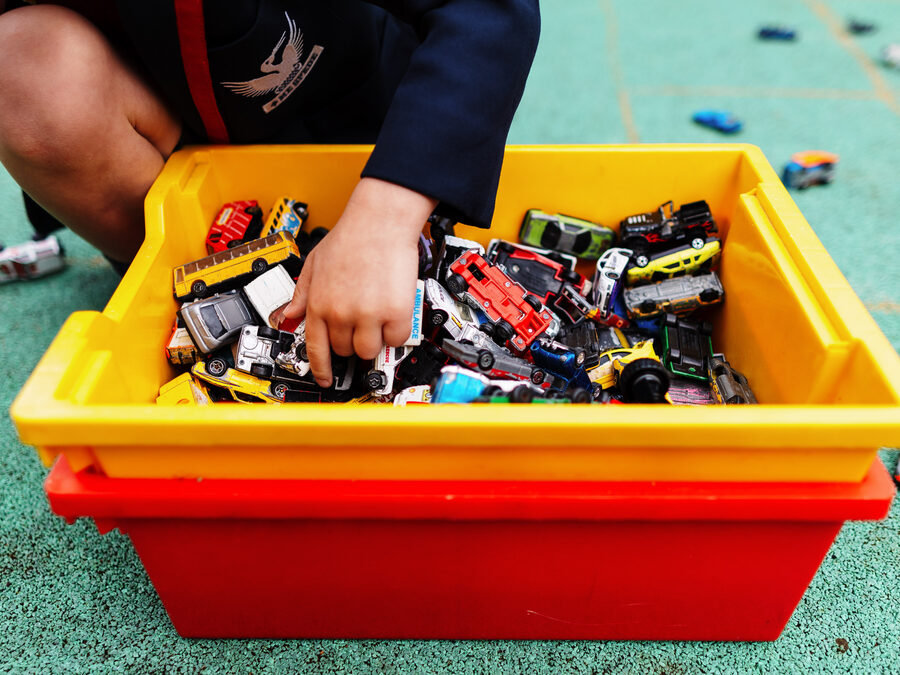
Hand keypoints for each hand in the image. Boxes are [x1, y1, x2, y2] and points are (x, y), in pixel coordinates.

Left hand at [281, 177, 436, 386]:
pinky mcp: (395, 313)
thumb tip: (290, 313)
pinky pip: (396, 339)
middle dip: (351, 342)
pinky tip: (393, 314)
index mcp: (319, 304)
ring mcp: (368, 315)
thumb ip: (302, 293)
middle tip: (359, 325)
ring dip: (374, 339)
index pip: (315, 349)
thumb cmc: (351, 238)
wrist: (380, 222)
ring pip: (370, 350)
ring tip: (377, 317)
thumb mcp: (314, 264)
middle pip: (344, 351)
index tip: (325, 379)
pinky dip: (397, 331)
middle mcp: (341, 313)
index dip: (320, 369)